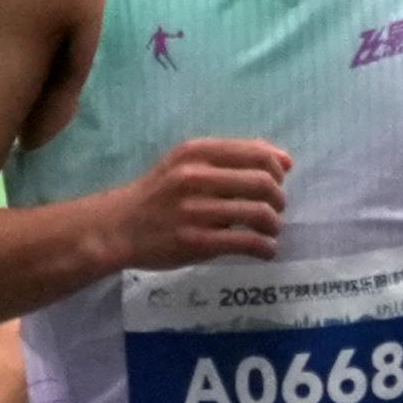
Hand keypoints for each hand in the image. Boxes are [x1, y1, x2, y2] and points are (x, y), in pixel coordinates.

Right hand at [111, 137, 289, 269]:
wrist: (118, 227)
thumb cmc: (159, 193)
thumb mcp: (186, 162)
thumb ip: (230, 158)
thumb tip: (285, 161)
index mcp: (196, 152)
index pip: (257, 153)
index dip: (278, 168)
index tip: (281, 180)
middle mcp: (195, 176)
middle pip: (263, 183)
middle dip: (279, 198)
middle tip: (275, 209)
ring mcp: (195, 210)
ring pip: (259, 214)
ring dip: (274, 224)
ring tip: (270, 230)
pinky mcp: (196, 241)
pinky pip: (247, 242)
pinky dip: (265, 247)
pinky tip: (265, 250)